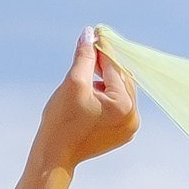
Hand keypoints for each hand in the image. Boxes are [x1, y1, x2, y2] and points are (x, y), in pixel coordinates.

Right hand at [32, 29, 137, 171]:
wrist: (55, 155)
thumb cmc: (62, 120)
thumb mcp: (74, 82)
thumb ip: (85, 56)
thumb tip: (89, 33)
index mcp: (124, 105)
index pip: (114, 68)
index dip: (102, 49)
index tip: (94, 33)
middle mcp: (133, 117)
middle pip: (121, 80)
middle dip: (105, 65)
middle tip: (90, 51)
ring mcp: (129, 128)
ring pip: (119, 93)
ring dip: (104, 81)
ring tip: (85, 79)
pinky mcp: (122, 134)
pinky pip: (117, 107)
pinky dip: (106, 97)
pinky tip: (89, 95)